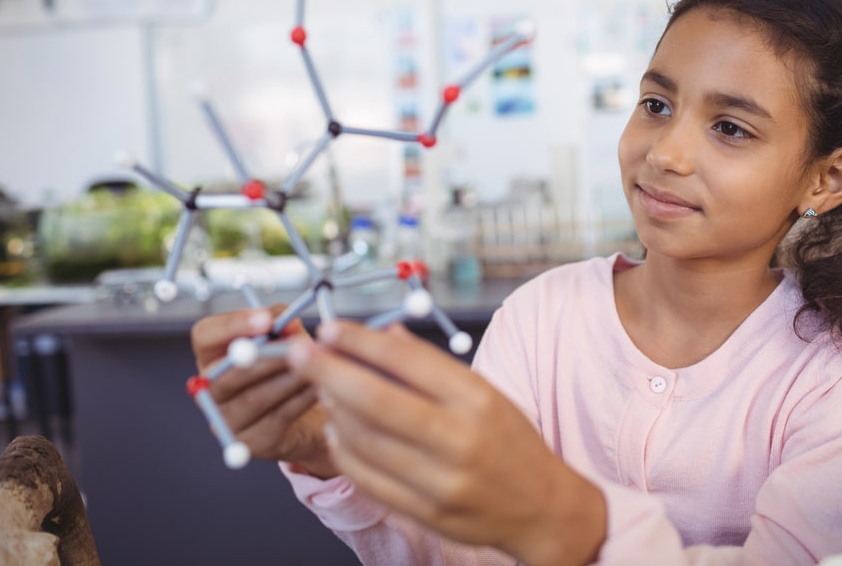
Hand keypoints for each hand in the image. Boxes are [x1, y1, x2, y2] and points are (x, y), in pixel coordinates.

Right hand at [190, 307, 337, 477]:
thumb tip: (286, 323)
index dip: (231, 326)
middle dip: (264, 359)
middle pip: (225, 374)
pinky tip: (319, 388)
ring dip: (287, 379)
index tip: (265, 321)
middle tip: (295, 348)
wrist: (313, 415)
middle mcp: (211, 390)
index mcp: (214, 356)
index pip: (205, 336)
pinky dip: (300, 400)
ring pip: (253, 399)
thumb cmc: (292, 369)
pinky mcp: (251, 443)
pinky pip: (276, 418)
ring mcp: (227, 420)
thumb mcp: (289, 338)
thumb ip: (284, 325)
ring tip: (315, 366)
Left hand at [286, 321, 605, 565]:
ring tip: (322, 389)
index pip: (409, 362)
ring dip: (334, 410)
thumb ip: (431, 367)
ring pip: (367, 440)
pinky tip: (338, 429)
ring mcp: (441, 481)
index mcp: (477, 399)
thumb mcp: (484, 393)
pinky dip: (345, 451)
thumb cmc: (511, 441)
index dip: (362, 343)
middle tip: (300, 354)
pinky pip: (369, 478)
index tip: (330, 329)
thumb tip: (385, 335)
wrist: (541, 508)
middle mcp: (460, 439)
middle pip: (377, 401)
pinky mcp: (426, 512)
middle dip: (330, 373)